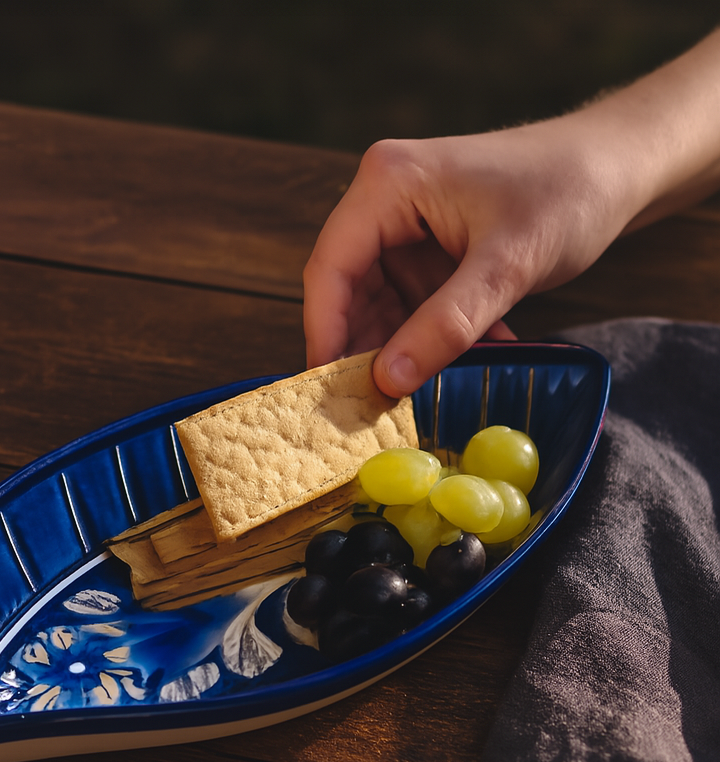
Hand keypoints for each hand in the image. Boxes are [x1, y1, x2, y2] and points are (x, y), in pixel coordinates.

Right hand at [303, 124, 634, 396]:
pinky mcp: (430, 249)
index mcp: (388, 184)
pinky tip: (457, 366)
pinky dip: (430, 337)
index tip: (330, 391)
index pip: (330, 269)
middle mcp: (386, 201)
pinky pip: (413, 304)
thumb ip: (445, 325)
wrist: (623, 166)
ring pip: (379, 304)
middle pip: (348, 290)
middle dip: (362, 348)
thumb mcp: (507, 266)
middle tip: (369, 408)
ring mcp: (407, 226)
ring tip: (415, 395)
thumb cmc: (569, 192)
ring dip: (401, 349)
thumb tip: (387, 381)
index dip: (325, 334)